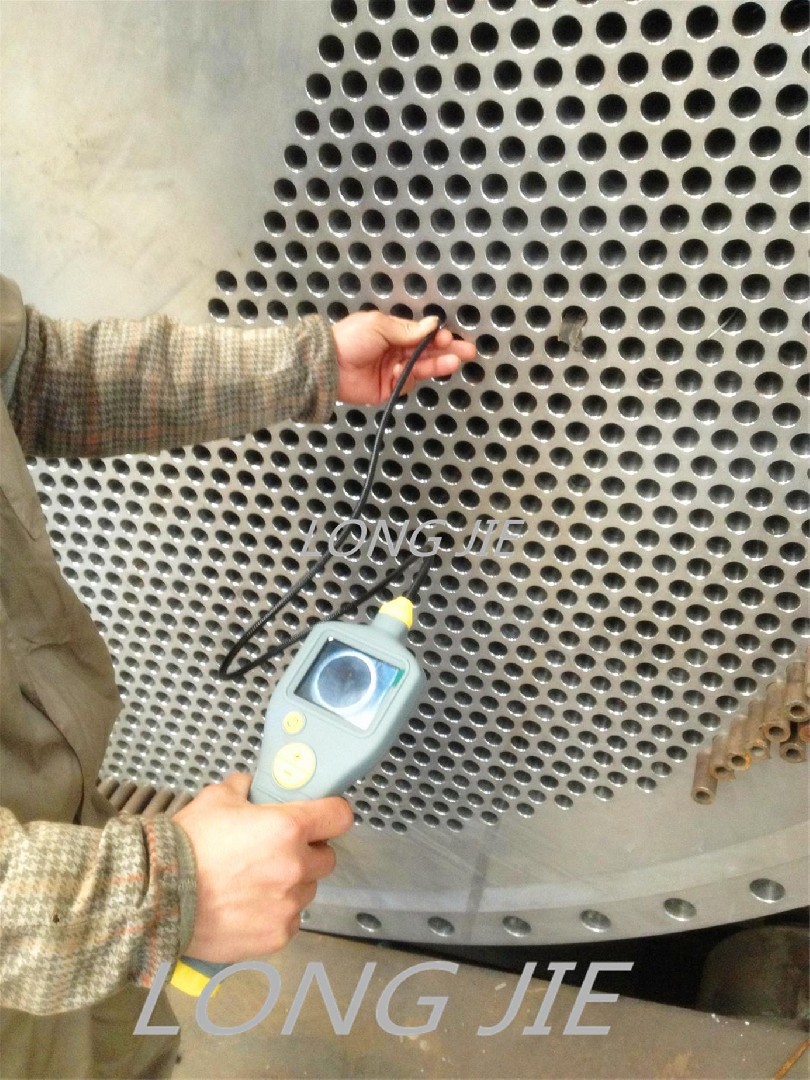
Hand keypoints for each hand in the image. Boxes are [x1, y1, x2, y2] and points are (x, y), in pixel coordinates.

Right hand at [174, 773, 353, 962]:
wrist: (157, 898)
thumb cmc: (186, 846)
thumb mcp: (214, 800)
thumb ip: (242, 788)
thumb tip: (250, 785)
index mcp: (288, 828)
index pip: (339, 817)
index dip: (330, 814)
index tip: (321, 817)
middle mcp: (295, 867)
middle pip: (326, 858)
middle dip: (308, 853)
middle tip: (278, 852)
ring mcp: (288, 906)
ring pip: (307, 891)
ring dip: (291, 885)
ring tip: (254, 883)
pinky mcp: (276, 936)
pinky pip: (289, 920)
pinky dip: (275, 914)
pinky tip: (246, 908)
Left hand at [332, 311, 476, 403]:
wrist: (328, 365)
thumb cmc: (350, 339)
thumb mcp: (379, 326)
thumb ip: (407, 329)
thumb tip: (432, 323)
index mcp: (394, 333)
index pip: (423, 335)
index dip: (438, 337)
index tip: (448, 337)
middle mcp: (397, 352)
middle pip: (428, 352)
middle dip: (448, 351)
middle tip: (468, 351)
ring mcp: (394, 371)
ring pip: (422, 368)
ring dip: (437, 364)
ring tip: (454, 362)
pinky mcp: (389, 389)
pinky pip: (406, 384)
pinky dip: (407, 377)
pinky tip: (401, 371)